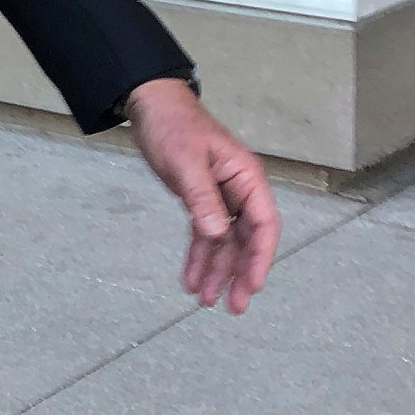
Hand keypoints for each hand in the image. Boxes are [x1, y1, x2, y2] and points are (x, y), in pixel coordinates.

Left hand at [124, 78, 280, 314]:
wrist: (151, 107)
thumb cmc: (173, 127)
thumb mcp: (186, 162)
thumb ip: (203, 199)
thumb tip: (218, 234)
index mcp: (247, 178)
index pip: (264, 224)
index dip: (261, 257)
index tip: (254, 285)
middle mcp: (240, 191)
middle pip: (246, 240)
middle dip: (239, 273)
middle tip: (233, 307)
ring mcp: (222, 197)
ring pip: (224, 242)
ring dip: (217, 271)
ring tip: (205, 301)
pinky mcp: (201, 201)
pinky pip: (205, 234)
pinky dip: (199, 256)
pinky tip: (191, 279)